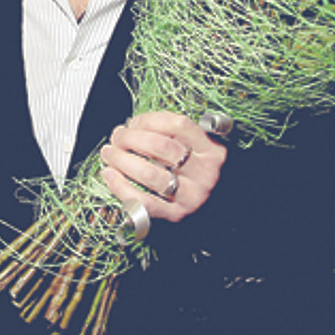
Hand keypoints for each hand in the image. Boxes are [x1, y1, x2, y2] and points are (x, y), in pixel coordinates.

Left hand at [99, 110, 226, 223]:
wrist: (224, 211)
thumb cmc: (199, 172)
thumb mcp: (198, 148)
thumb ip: (172, 135)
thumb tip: (130, 127)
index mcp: (212, 149)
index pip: (178, 125)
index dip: (149, 120)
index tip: (133, 122)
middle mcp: (204, 172)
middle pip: (161, 147)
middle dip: (130, 138)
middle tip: (116, 137)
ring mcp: (191, 195)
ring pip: (150, 173)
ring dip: (122, 160)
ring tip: (109, 154)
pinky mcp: (176, 214)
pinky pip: (143, 201)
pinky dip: (121, 187)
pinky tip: (110, 176)